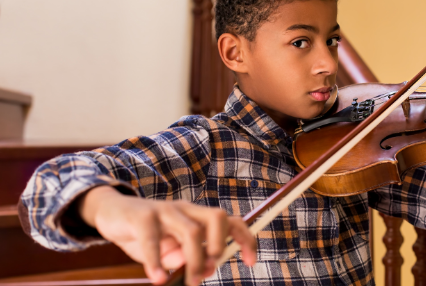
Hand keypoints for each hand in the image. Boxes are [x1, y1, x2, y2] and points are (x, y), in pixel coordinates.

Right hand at [79, 186, 256, 285]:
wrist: (111, 213)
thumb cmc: (145, 234)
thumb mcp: (167, 250)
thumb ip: (182, 258)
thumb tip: (198, 268)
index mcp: (197, 216)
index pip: (230, 221)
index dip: (246, 239)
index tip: (251, 261)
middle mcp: (186, 209)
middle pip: (217, 217)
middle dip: (220, 245)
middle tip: (210, 269)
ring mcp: (165, 210)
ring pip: (191, 231)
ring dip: (194, 260)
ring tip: (189, 281)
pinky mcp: (142, 215)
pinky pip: (153, 238)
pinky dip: (158, 261)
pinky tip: (158, 278)